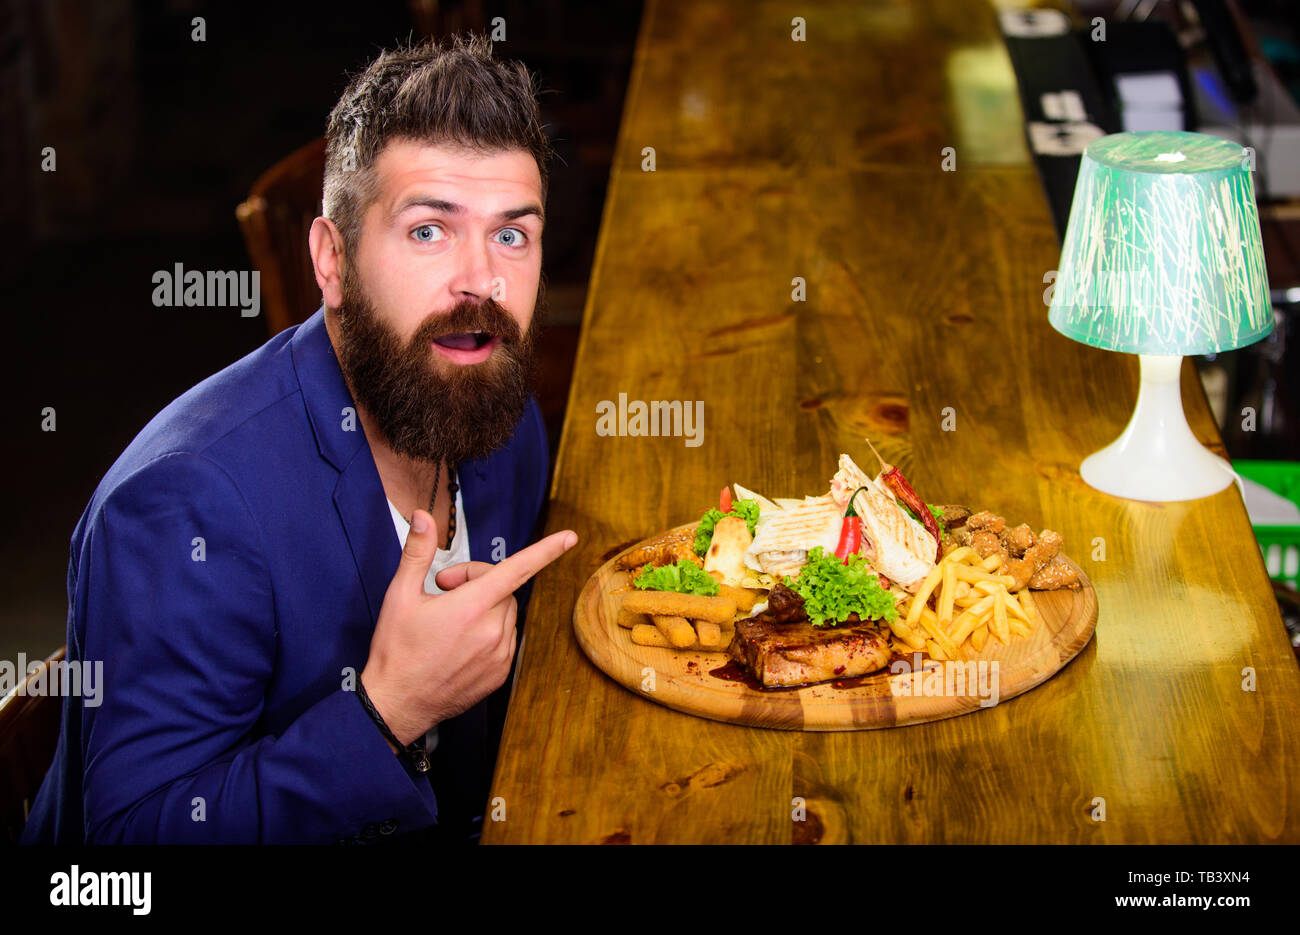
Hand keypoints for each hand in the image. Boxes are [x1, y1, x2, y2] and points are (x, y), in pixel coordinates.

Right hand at [360, 510, 577, 745]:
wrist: (396, 704)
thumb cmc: (396, 651)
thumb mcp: (400, 596)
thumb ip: (418, 552)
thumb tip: (423, 517)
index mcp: (470, 608)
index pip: (517, 569)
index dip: (546, 550)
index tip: (569, 538)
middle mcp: (491, 632)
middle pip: (503, 588)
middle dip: (479, 581)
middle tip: (444, 589)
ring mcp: (499, 656)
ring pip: (506, 613)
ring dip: (486, 606)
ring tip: (450, 618)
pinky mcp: (500, 674)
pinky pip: (507, 639)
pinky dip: (490, 632)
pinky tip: (461, 640)